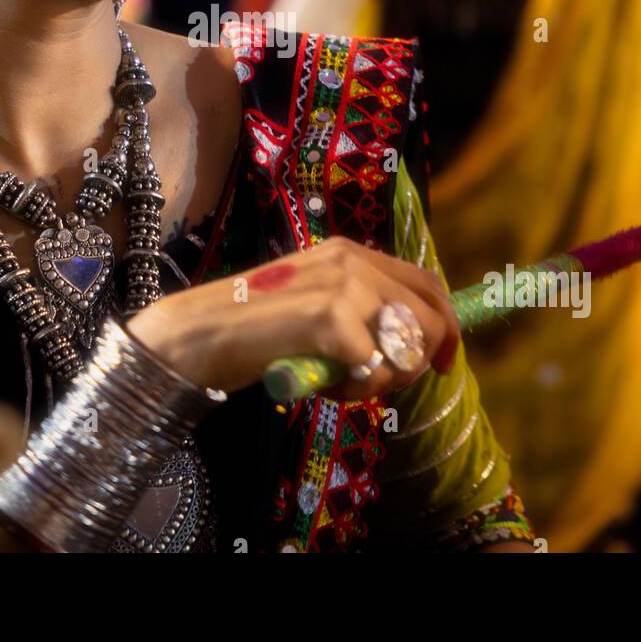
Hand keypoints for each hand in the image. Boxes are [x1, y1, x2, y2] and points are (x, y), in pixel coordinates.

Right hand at [126, 236, 459, 401]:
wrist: (195, 335)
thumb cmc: (250, 329)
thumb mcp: (313, 304)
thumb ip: (358, 309)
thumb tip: (413, 340)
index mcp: (347, 251)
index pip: (424, 282)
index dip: (445, 324)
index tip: (446, 361)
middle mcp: (350, 260)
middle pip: (427, 316)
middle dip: (416, 361)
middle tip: (377, 383)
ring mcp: (341, 287)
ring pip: (406, 346)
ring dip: (380, 379)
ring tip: (336, 379)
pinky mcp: (329, 320)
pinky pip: (374, 369)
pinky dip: (353, 390)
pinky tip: (319, 382)